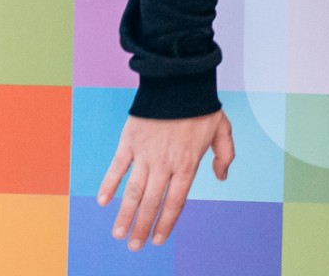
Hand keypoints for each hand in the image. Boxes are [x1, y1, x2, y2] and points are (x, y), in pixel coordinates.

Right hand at [97, 110, 233, 249]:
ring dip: (124, 214)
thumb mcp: (222, 129)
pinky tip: (104, 202)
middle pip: (152, 203)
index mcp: (187, 164)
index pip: (175, 202)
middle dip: (141, 226)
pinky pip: (117, 168)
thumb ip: (224, 155)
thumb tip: (221, 177)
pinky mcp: (129, 143)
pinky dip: (109, 185)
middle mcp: (165, 164)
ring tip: (118, 234)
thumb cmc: (201, 106)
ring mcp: (145, 155)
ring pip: (133, 191)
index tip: (157, 239)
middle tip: (134, 246)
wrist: (179, 81)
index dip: (166, 223)